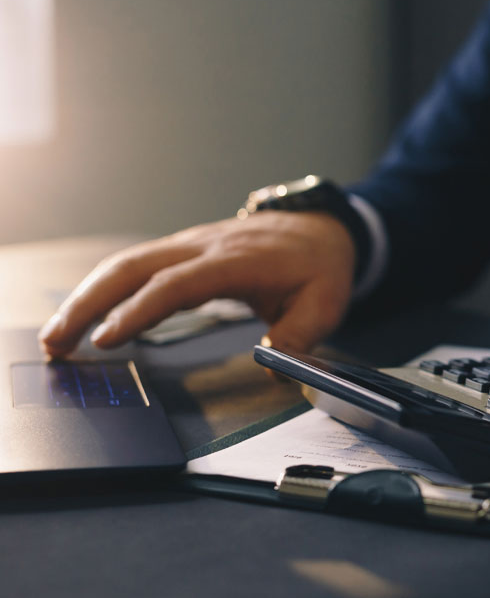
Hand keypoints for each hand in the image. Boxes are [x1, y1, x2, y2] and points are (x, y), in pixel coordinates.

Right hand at [39, 211, 355, 356]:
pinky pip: (139, 266)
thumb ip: (298, 336)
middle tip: (57, 342)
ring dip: (87, 295)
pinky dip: (108, 288)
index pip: (176, 285)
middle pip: (133, 266)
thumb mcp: (324, 304)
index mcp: (236, 261)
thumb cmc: (320, 267)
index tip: (106, 339)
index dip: (138, 311)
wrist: (320, 230)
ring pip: (127, 263)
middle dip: (87, 301)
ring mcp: (191, 245)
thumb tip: (272, 368)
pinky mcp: (187, 251)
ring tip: (59, 334)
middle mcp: (204, 247)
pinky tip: (92, 312)